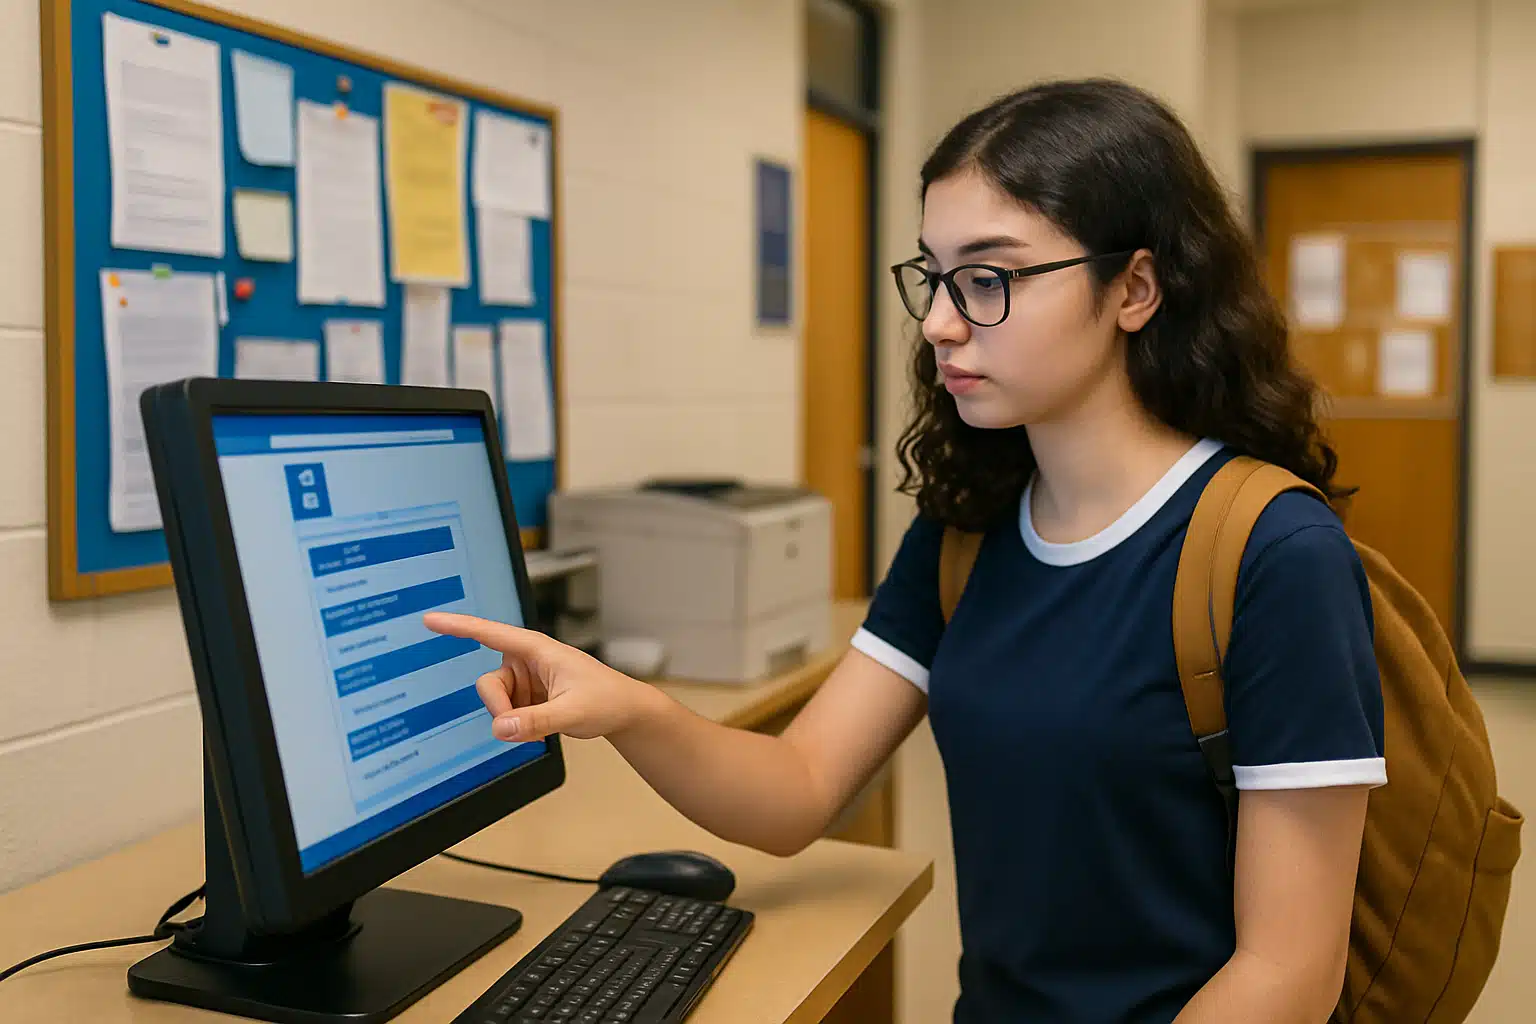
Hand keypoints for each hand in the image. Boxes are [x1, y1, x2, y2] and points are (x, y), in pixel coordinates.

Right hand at [423, 613, 656, 742]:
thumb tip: (502, 728)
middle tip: (524, 728)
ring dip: (512, 721)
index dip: (458, 626)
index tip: (430, 618)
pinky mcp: (526, 697)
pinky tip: (542, 727)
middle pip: (488, 685)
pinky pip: (506, 714)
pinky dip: (519, 727)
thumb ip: (537, 721)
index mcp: (537, 649)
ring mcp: (525, 679)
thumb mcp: (573, 712)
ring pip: (495, 703)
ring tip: (543, 727)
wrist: (623, 711)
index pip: (490, 633)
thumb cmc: (606, 699)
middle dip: (500, 710)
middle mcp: (526, 660)